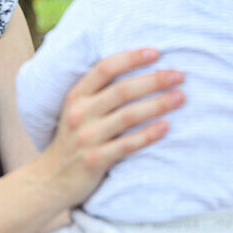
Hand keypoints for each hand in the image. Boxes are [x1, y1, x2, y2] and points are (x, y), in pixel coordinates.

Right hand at [39, 48, 182, 205]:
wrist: (51, 179)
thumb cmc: (74, 138)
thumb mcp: (78, 109)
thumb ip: (100, 91)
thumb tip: (140, 69)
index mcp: (76, 95)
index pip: (105, 68)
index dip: (131, 58)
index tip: (156, 53)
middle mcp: (80, 113)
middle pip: (122, 90)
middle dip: (154, 80)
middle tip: (180, 75)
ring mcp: (86, 137)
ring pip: (128, 116)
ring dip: (158, 104)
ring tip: (181, 97)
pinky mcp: (95, 160)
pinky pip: (127, 145)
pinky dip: (148, 135)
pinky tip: (166, 126)